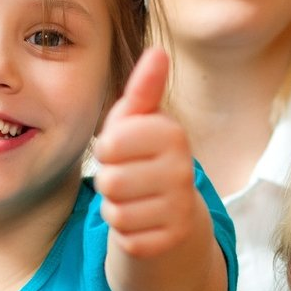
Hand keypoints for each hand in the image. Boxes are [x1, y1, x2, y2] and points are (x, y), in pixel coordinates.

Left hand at [95, 47, 196, 258]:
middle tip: (129, 179)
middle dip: (109, 182)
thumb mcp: (139, 123)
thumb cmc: (145, 158)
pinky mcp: (173, 240)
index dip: (106, 150)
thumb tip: (158, 50)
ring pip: (116, 212)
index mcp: (173, 135)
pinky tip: (142, 222)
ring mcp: (181, 208)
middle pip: (109, 181)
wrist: (175, 214)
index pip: (110, 143)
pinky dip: (126, 233)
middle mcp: (184, 170)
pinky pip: (125, 238)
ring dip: (116, 208)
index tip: (123, 150)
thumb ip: (143, 89)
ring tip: (135, 200)